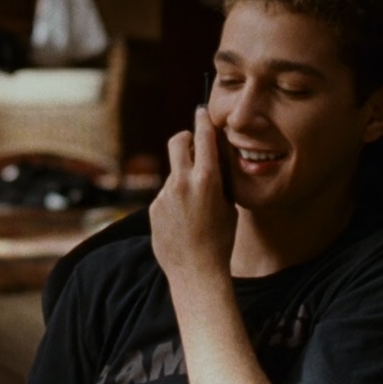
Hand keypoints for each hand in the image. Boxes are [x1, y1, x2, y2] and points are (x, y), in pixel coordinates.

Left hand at [149, 105, 236, 279]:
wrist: (196, 271)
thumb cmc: (220, 240)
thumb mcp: (229, 205)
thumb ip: (219, 179)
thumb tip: (213, 159)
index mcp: (207, 179)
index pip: (203, 137)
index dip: (202, 121)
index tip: (200, 112)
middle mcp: (182, 182)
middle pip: (177, 142)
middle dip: (185, 138)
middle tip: (192, 143)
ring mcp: (164, 195)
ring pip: (173, 174)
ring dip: (183, 179)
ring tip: (195, 208)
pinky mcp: (153, 208)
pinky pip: (166, 196)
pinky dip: (174, 201)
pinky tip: (183, 221)